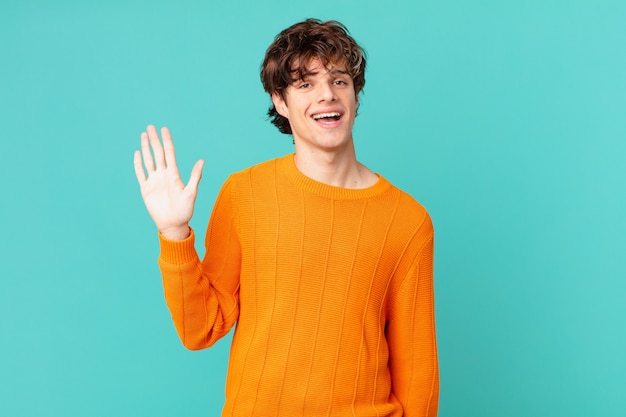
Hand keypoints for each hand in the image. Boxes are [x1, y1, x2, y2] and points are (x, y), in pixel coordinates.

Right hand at [134, 125, 203, 239]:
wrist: (173, 224)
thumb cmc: (185, 211)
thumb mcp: (191, 193)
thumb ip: (195, 176)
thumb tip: (202, 161)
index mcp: (174, 175)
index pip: (169, 153)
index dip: (167, 141)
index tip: (164, 129)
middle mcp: (163, 175)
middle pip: (157, 153)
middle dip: (154, 140)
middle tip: (151, 126)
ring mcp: (154, 181)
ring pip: (148, 160)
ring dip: (146, 148)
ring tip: (144, 135)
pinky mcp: (146, 189)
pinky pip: (141, 173)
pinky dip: (138, 163)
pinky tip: (137, 153)